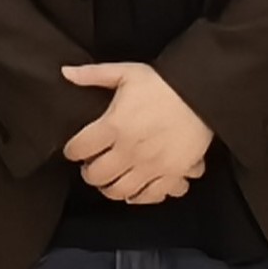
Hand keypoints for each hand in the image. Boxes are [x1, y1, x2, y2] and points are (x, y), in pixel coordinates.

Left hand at [60, 61, 215, 204]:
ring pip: (120, 192)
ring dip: (111, 187)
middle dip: (89, 173)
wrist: (202, 94)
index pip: (78, 149)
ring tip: (112, 178)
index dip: (72, 150)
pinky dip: (141, 196)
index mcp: (113, 126)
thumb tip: (65, 72)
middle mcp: (129, 151)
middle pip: (96, 176)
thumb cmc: (163, 83)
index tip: (76, 149)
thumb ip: (93, 74)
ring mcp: (151, 166)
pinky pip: (151, 196)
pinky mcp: (172, 174)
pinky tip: (136, 188)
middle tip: (92, 165)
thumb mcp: (126, 72)